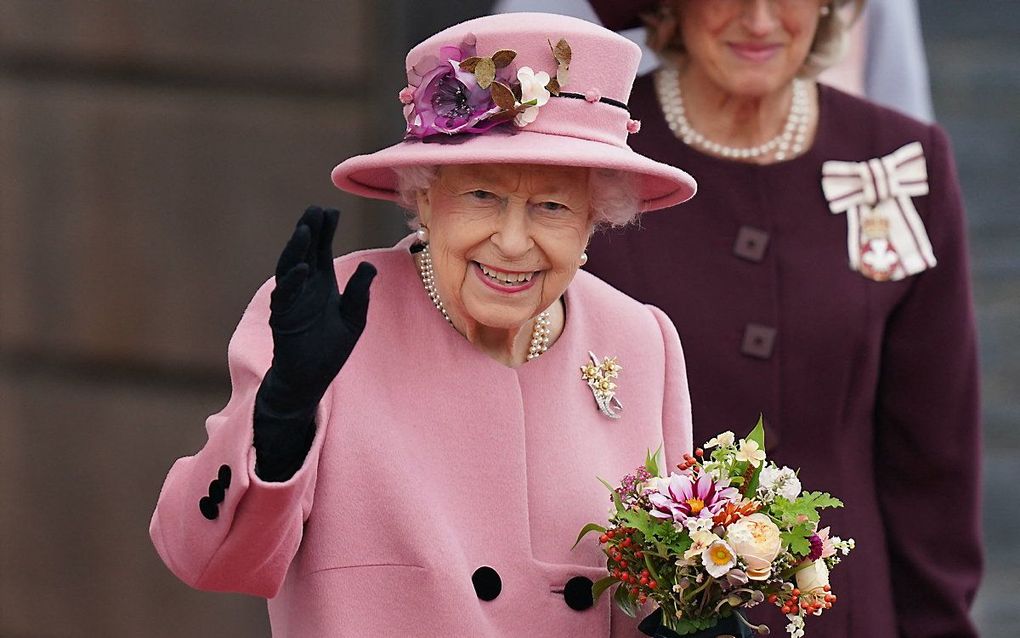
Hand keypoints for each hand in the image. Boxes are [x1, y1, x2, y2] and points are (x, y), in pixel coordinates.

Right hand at [261, 206, 376, 415]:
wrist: (311, 379)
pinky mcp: (283, 319)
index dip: (324, 231)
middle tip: (315, 209)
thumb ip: (359, 293)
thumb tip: (369, 266)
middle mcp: (304, 287)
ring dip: (296, 249)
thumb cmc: (330, 349)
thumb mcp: (353, 318)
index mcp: (321, 283)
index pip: (321, 250)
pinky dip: (292, 282)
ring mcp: (291, 301)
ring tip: (305, 230)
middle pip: (304, 252)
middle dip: (309, 231)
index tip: (331, 210)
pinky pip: (284, 297)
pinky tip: (302, 268)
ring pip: (289, 268)